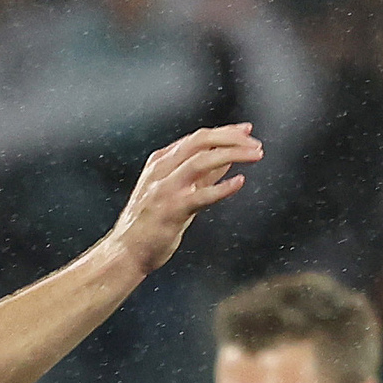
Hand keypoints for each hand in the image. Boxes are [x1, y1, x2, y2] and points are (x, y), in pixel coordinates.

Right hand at [113, 124, 263, 276]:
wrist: (127, 251)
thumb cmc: (152, 223)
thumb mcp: (175, 191)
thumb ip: (200, 176)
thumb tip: (228, 159)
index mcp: (161, 162)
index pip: (197, 138)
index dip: (224, 132)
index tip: (247, 131)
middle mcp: (162, 170)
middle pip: (200, 141)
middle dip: (230, 138)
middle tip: (255, 143)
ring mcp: (166, 189)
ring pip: (201, 161)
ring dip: (231, 154)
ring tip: (254, 156)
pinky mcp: (172, 211)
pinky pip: (201, 195)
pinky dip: (222, 188)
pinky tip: (240, 182)